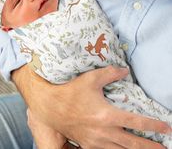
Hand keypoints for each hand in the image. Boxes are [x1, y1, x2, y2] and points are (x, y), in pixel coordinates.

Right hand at [12, 65, 170, 148]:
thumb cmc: (71, 92)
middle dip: (151, 147)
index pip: (136, 122)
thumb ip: (110, 73)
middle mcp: (104, 131)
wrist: (51, 107)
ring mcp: (96, 141)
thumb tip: (125, 70)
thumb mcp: (90, 79)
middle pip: (133, 143)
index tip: (166, 128)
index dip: (154, 125)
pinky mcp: (87, 145)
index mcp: (107, 115)